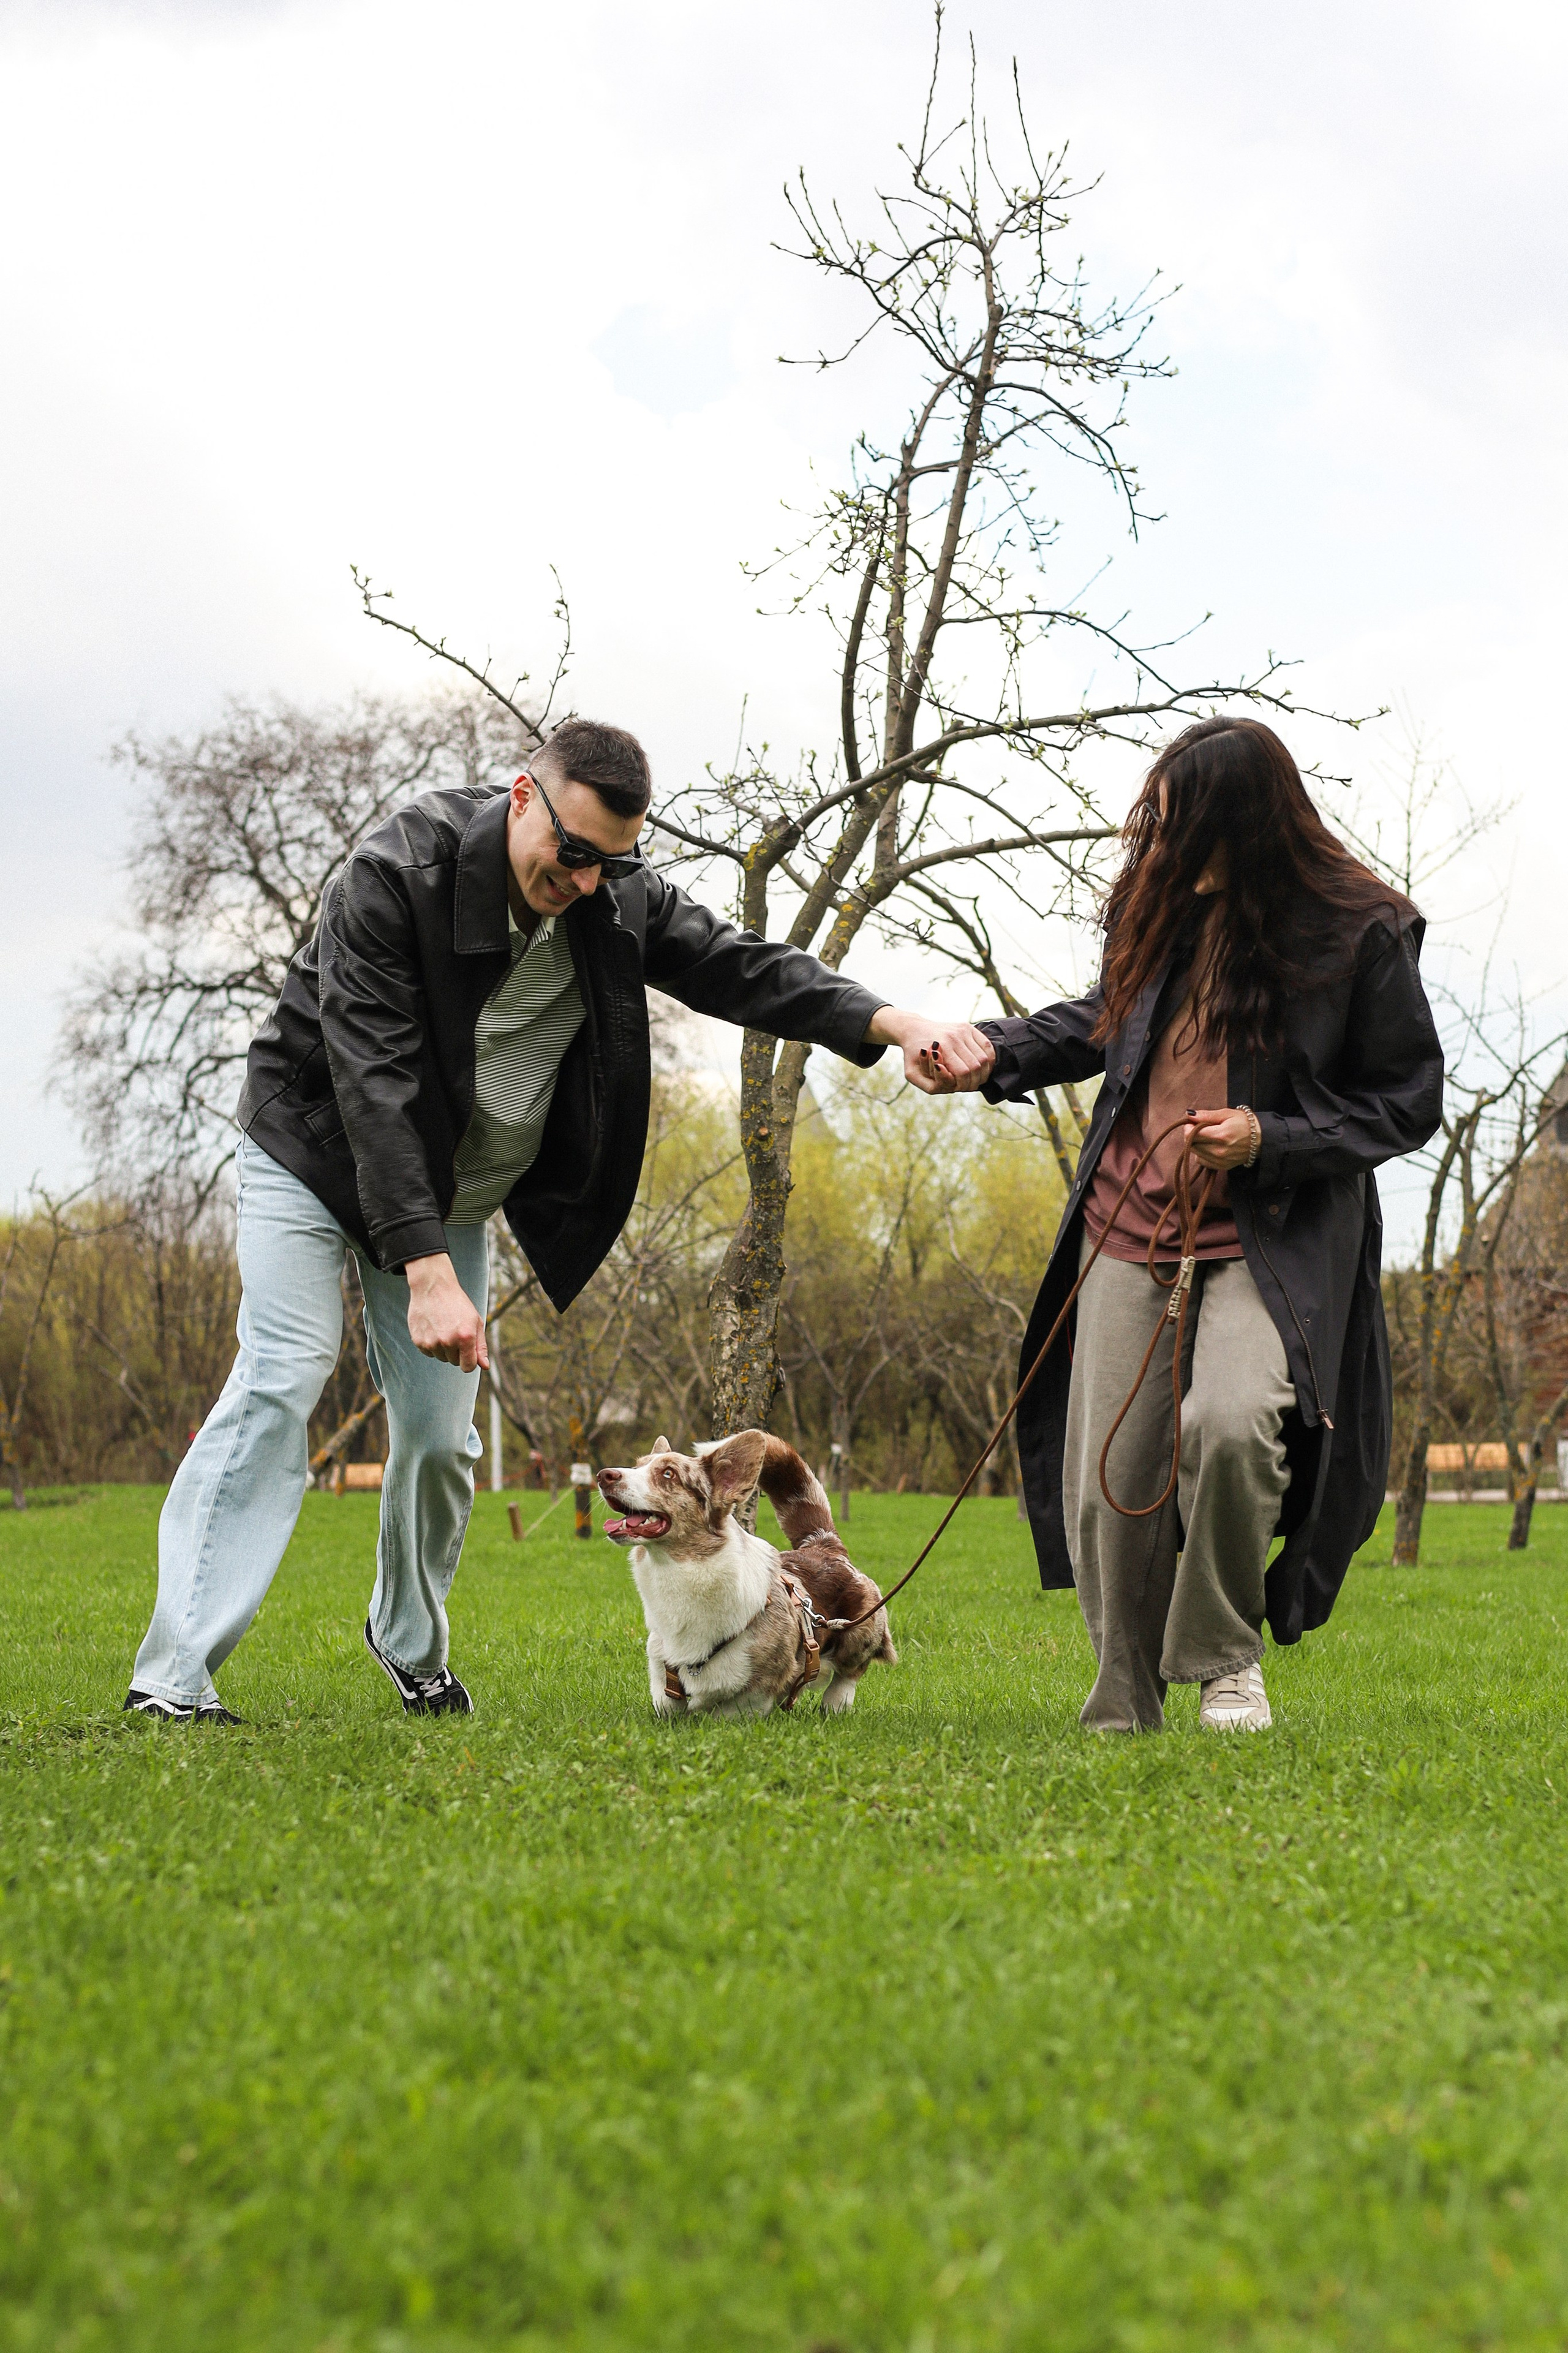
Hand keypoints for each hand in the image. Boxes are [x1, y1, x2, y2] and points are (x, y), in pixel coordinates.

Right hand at [405, 1252, 489, 1370]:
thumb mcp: (475, 1322)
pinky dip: (431, 1344)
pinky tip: (433, 1328)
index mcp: (465, 1337)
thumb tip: (485, 1366)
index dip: (469, 1362)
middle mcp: (448, 1341)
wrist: (433, 1287)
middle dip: (457, 1351)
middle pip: (455, 1362)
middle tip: (454, 1331)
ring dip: (444, 1348)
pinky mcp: (418, 1341)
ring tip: (443, 1327)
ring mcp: (431, 1342)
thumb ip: (480, 1346)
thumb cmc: (458, 1304)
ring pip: (441, 1357)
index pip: (468, 1367)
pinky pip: (429, 1352)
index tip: (468, 1354)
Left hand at [865, 1007, 996, 1094]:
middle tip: (967, 1086)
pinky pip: (988, 1046)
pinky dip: (988, 1060)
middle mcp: (955, 1036)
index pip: (963, 1072)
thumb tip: (952, 1085)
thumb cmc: (913, 1056)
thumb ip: (930, 1086)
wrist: (913, 1029)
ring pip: (985, 1057)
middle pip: (976, 1066)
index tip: (957, 1088)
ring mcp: (964, 1030)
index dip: (964, 1085)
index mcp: (941, 1047)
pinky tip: (981, 1068)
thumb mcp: (912, 1074)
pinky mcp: (969, 1027)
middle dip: (974, 1081)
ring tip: (975, 1079)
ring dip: (983, 1073)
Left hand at [1183, 1107, 1255, 1170]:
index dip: (1188, 1127)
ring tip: (1207, 1137)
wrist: (1261, 1139)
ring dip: (1196, 1144)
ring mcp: (1221, 1161)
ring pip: (1195, 1154)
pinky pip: (1202, 1161)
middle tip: (1200, 1128)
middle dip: (1191, 1135)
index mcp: (1221, 1135)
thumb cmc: (1244, 1123)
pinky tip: (1210, 1146)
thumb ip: (1207, 1115)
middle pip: (1192, 1145)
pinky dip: (1202, 1154)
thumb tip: (1189, 1114)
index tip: (1193, 1122)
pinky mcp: (1222, 1167)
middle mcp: (1220, 1151)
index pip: (1192, 1135)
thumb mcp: (1227, 1113)